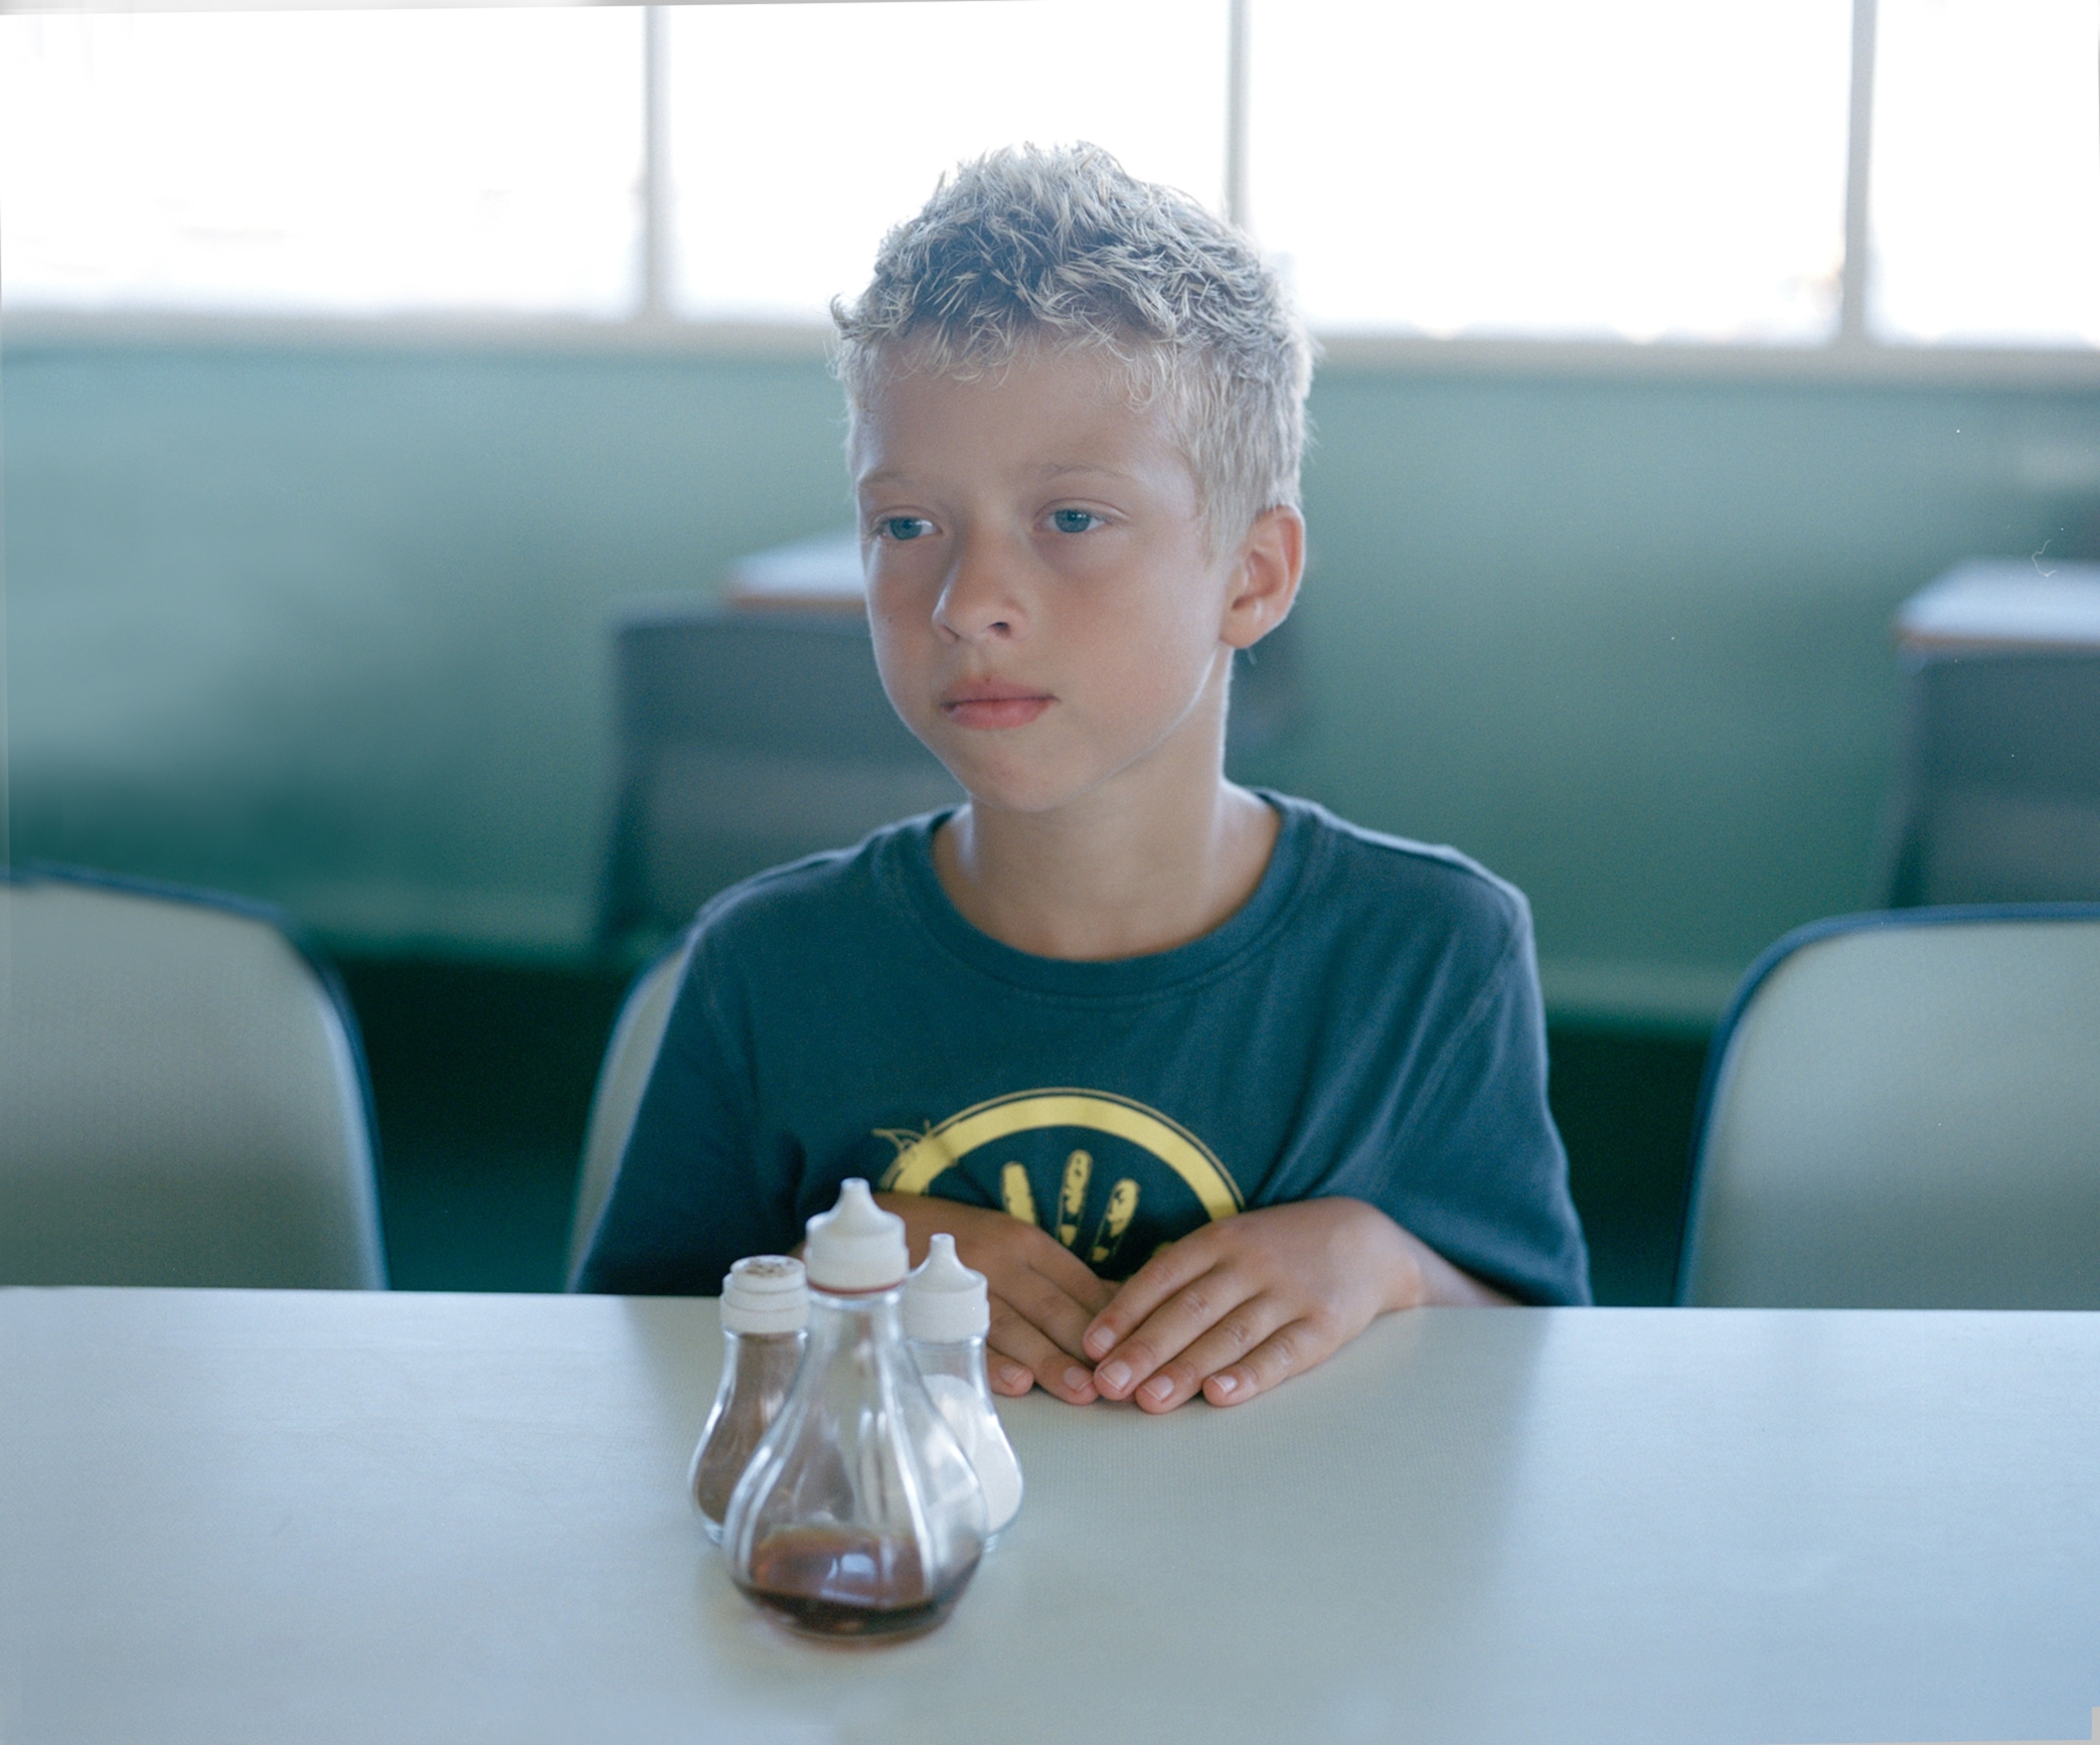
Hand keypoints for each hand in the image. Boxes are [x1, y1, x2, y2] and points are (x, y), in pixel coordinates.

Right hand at [875, 1193, 1116, 1404]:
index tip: (1139, 1348)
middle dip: (1086, 1345)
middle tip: (1118, 1379)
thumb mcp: (1010, 1244)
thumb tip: (1119, 1304)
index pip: (1077, 1281)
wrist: (884, 1223)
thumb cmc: (962, 1242)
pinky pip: (963, 1339)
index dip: (1109, 1317)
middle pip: (1050, 1305)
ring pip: (1013, 1326)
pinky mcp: (928, 1308)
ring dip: (1049, 1360)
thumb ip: (1058, 1278)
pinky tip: (1018, 1383)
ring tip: (1081, 1391)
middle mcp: (997, 1259)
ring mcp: (960, 1283)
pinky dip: (992, 1362)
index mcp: (1023, 1241)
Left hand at [1081, 1197, 1512, 1412]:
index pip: (1163, 1275)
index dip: (1125, 1311)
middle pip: (1190, 1309)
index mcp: (1220, 1240)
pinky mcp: (1323, 1325)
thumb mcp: (1232, 1244)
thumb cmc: (1278, 1250)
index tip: (1091, 1346)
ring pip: (1229, 1335)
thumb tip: (1119, 1321)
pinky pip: (1282, 1353)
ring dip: (1186, 1370)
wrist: (1366, 1239)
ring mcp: (1289, 1293)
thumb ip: (1185, 1277)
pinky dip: (1250, 1376)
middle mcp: (1250, 1263)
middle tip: (1107, 1384)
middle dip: (1145, 1349)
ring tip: (1148, 1400)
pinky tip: (1220, 1396)